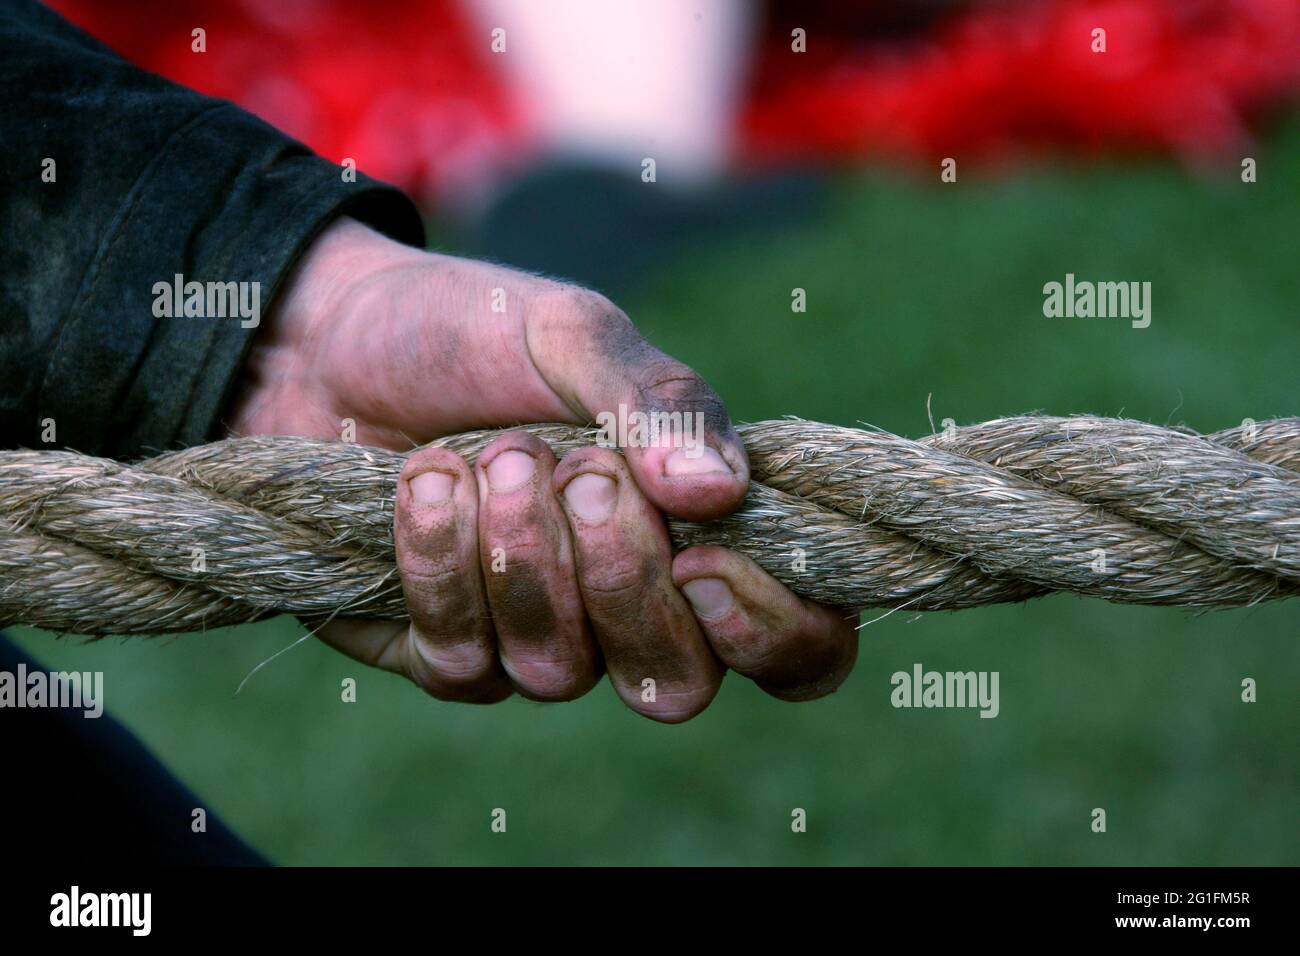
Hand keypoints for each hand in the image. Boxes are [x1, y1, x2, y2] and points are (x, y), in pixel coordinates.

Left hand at [227, 217, 855, 720]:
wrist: (331, 334)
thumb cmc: (477, 330)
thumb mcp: (577, 335)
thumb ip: (660, 403)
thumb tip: (725, 493)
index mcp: (702, 530)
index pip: (796, 642)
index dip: (774, 632)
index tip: (704, 556)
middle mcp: (629, 606)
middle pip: (677, 683)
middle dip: (624, 579)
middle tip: (578, 470)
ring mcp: (536, 638)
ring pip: (563, 673)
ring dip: (523, 556)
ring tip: (488, 457)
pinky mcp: (444, 650)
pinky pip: (463, 662)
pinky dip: (441, 564)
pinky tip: (421, 484)